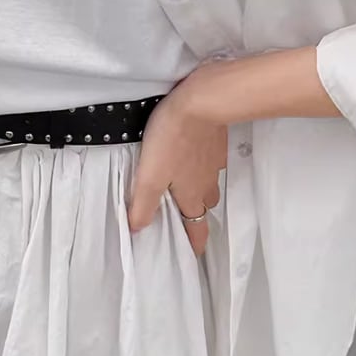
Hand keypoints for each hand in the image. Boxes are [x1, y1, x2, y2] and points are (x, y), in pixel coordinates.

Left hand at [127, 76, 227, 255]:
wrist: (202, 101)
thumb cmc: (173, 138)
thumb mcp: (150, 175)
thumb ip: (143, 204)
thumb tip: (138, 228)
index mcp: (191, 194)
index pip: (196, 227)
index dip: (195, 243)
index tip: (194, 254)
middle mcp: (207, 182)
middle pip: (205, 204)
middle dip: (196, 213)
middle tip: (185, 214)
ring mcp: (215, 161)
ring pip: (209, 182)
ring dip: (200, 187)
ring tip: (186, 183)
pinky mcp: (217, 142)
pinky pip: (211, 160)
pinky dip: (203, 163)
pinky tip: (192, 153)